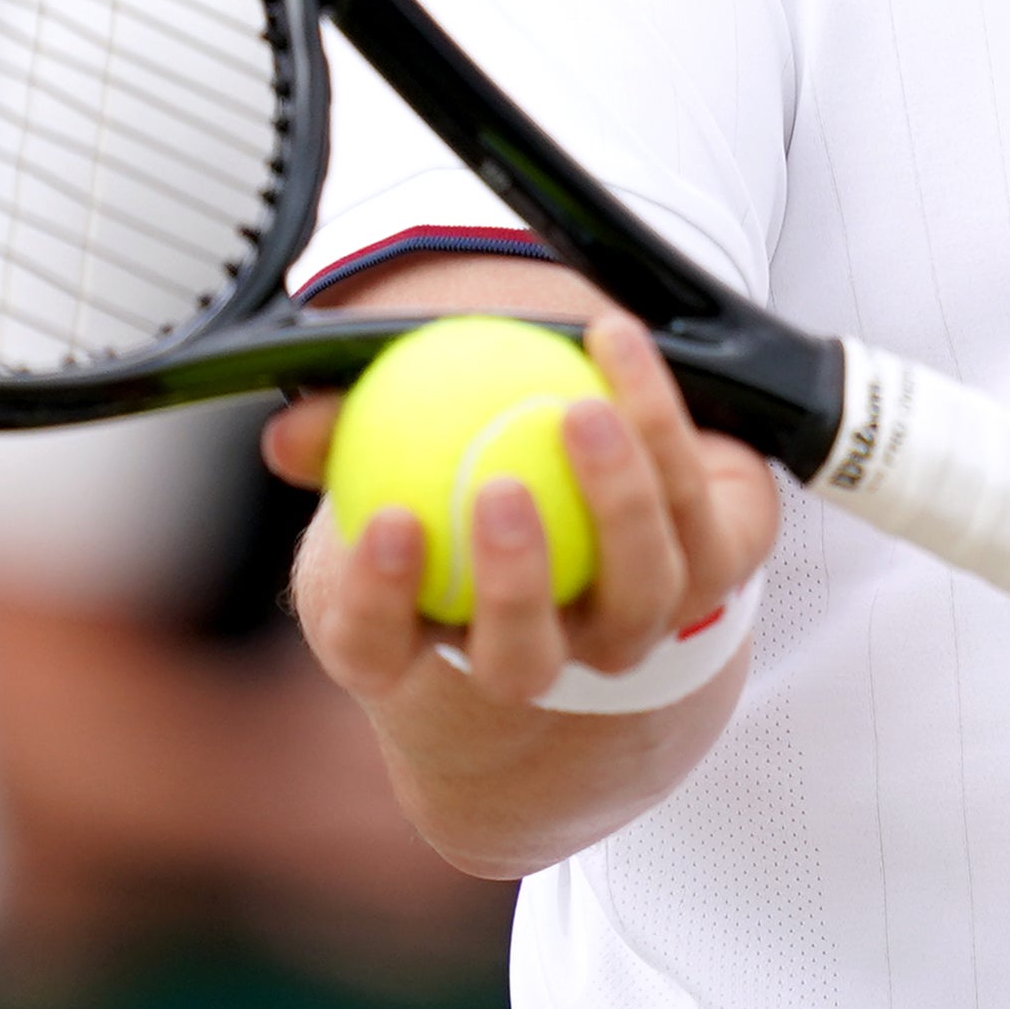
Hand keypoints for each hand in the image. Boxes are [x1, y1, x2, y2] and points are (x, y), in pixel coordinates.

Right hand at [275, 304, 781, 722]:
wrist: (596, 464)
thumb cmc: (460, 463)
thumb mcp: (389, 448)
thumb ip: (339, 434)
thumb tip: (290, 433)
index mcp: (429, 639)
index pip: (380, 649)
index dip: (380, 601)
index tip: (392, 520)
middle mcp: (540, 656)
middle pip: (521, 659)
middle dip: (513, 588)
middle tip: (499, 488)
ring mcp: (634, 626)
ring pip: (639, 594)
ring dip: (616, 502)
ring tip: (582, 412)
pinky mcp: (718, 571)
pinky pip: (696, 506)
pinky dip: (661, 421)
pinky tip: (617, 348)